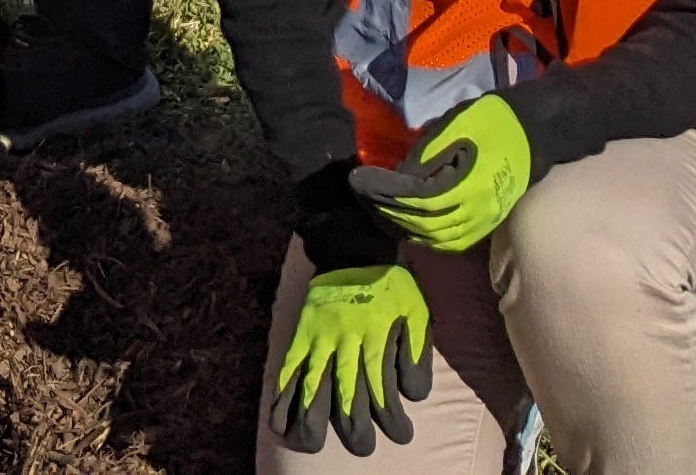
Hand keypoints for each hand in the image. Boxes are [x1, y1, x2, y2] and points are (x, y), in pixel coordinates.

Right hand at [272, 260, 432, 455]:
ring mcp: (320, 337)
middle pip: (346, 394)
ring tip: (310, 444)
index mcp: (376, 337)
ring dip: (313, 417)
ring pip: (314, 383)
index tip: (401, 435)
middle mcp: (346, 341)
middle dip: (354, 427)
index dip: (390, 416)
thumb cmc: (392, 286)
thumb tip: (411, 391)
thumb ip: (416, 351)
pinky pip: (290, 363)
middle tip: (363, 447)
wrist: (353, 248)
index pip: (381, 387)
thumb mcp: (417, 312)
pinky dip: (284, 390)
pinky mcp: (302, 331)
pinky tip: (279, 415)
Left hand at [351, 94, 531, 254]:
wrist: (533, 132)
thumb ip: (428, 152)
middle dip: (391, 212)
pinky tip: (409, 229)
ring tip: (379, 213)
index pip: (422, 199)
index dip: (390, 194)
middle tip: (364, 199)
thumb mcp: (455, 125)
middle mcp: (479, 209)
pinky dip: (428, 239)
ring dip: (406, 228)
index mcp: (472, 184)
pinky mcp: (488, 223)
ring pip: (439, 237)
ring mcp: (486, 220)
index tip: (363, 183)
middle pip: (427, 223)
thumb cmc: (492, 121)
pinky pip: (454, 241)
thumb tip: (401, 176)